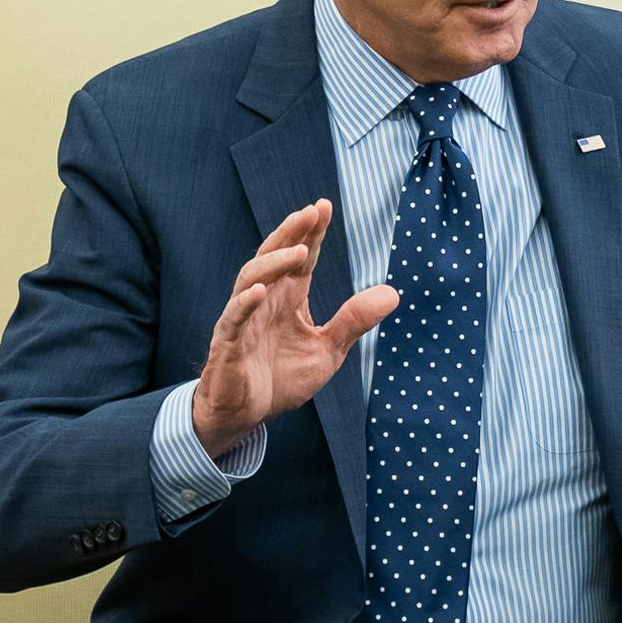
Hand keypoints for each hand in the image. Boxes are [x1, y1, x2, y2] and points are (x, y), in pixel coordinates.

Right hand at [193, 199, 398, 457]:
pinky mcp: (228, 344)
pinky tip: (259, 291)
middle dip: (292, 233)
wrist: (246, 416)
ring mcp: (243, 320)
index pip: (301, 258)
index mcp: (288, 298)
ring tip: (299, 252)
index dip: (311, 233)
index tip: (324, 206)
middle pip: (274, 256)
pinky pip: (233, 319)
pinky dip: (244, 304)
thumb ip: (354, 321)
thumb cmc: (281, 378)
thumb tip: (394, 293)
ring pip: (251, 279)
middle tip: (311, 211)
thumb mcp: (328, 349)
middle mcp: (265, 301)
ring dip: (274, 264)